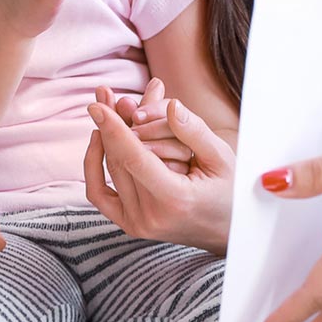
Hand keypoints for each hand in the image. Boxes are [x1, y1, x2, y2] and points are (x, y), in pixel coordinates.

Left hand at [84, 90, 236, 253]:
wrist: (225, 229)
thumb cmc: (228, 190)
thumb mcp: (221, 157)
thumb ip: (194, 131)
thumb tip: (171, 105)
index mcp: (175, 200)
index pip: (134, 159)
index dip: (114, 129)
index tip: (97, 104)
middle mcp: (150, 216)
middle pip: (120, 159)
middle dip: (112, 122)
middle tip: (107, 92)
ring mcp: (137, 223)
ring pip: (110, 169)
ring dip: (107, 135)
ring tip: (111, 106)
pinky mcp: (128, 224)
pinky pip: (98, 193)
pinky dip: (94, 165)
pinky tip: (99, 139)